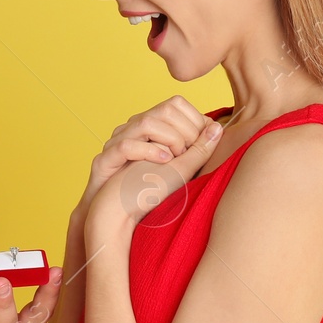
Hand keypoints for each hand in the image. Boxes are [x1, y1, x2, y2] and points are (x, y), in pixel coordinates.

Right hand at [80, 96, 217, 212]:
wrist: (113, 218)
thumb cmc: (147, 194)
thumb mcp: (180, 170)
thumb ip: (197, 149)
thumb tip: (218, 128)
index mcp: (149, 129)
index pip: (175, 104)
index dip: (195, 120)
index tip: (203, 142)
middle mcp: (132, 130)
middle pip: (164, 109)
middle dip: (185, 131)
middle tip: (188, 154)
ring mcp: (116, 143)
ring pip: (146, 122)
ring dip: (170, 140)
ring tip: (176, 159)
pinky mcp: (105, 160)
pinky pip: (126, 146)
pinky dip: (148, 152)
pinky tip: (164, 163)